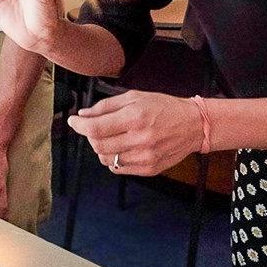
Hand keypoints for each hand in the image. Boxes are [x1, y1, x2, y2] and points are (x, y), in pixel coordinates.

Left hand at [67, 90, 203, 175]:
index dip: (79, 126)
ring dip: (101, 148)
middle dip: (90, 136)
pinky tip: (121, 148)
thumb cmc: (163, 107)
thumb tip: (83, 115)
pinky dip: (113, 159)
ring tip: (111, 137)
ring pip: (106, 159)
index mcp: (135, 118)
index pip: (96, 128)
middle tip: (94, 128)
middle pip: (98, 145)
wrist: (193, 125)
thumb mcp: (134, 97)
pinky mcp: (149, 169)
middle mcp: (139, 139)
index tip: (73, 121)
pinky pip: (119, 169)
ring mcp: (145, 157)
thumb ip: (106, 106)